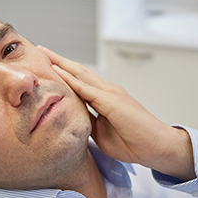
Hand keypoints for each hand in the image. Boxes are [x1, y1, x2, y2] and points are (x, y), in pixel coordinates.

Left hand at [38, 46, 194, 180]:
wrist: (156, 147)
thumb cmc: (131, 141)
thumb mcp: (101, 132)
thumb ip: (88, 121)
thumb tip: (74, 118)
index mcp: (104, 97)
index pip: (79, 80)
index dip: (63, 72)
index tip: (47, 66)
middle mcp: (106, 90)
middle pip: (78, 71)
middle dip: (58, 60)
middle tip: (41, 50)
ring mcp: (110, 93)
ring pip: (80, 74)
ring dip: (61, 63)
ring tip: (45, 53)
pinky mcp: (111, 101)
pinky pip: (86, 88)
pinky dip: (70, 79)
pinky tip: (57, 71)